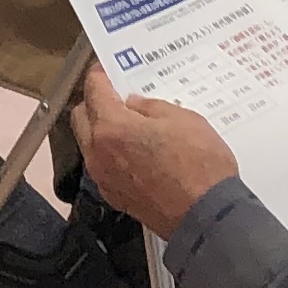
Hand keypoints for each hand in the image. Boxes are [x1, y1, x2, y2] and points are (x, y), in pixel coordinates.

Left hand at [70, 71, 245, 238]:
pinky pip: (103, 166)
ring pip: (90, 143)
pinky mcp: (114, 196)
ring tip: (130, 123)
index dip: (99, 75)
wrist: (205, 218)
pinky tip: (136, 151)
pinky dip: (112, 153)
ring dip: (102, 129)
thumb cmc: (199, 167)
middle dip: (95, 102)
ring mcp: (104, 178)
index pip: (93, 90)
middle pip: (82, 116)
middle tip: (117, 95)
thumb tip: (135, 104)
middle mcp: (98, 153)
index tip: (105, 69)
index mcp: (112, 128)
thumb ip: (151, 107)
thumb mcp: (183, 120)